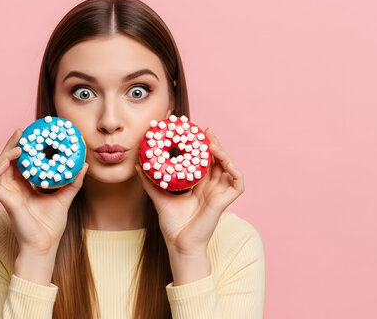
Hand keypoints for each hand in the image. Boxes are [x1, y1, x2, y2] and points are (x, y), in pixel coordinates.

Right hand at [0, 128, 88, 255]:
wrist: (45, 244)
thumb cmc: (51, 225)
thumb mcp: (65, 197)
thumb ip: (73, 181)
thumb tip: (84, 164)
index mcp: (25, 186)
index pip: (21, 162)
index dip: (23, 147)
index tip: (32, 133)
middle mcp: (13, 187)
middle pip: (7, 161)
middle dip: (12, 144)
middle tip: (21, 131)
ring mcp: (7, 193)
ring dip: (5, 152)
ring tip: (18, 143)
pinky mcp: (4, 200)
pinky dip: (0, 166)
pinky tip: (12, 157)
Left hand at [134, 128, 244, 254]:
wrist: (179, 244)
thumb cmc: (172, 224)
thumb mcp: (159, 197)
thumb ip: (150, 182)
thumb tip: (138, 166)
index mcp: (198, 185)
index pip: (202, 160)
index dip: (201, 146)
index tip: (193, 132)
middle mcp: (210, 187)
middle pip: (217, 160)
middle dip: (213, 144)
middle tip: (204, 132)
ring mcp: (219, 193)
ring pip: (228, 168)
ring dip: (224, 154)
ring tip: (212, 144)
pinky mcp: (224, 202)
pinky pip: (238, 184)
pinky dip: (236, 172)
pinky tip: (227, 163)